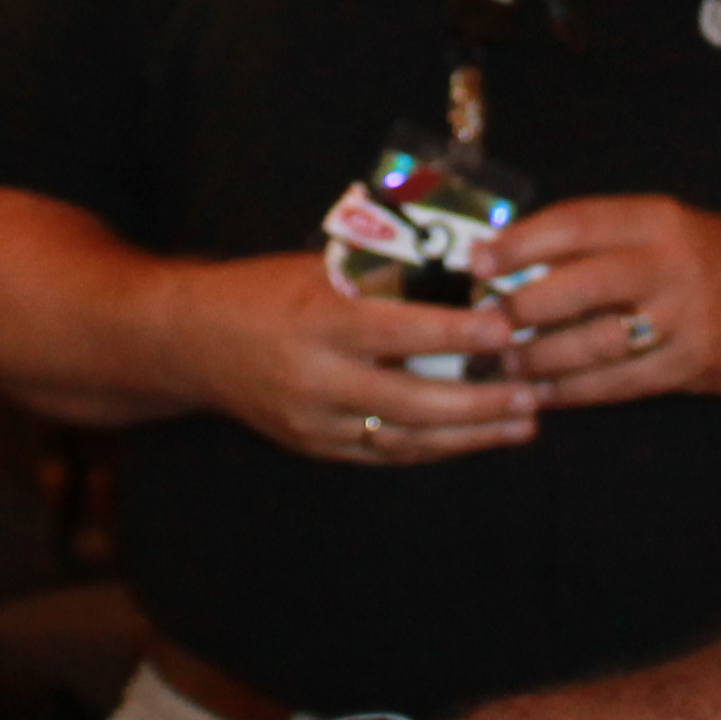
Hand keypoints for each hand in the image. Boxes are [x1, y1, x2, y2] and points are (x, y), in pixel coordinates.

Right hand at [160, 249, 537, 463]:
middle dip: (479, 402)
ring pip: (406, 438)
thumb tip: (461, 267)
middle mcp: (317, 378)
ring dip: (469, 435)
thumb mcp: (318, 266)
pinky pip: (384, 453)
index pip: (400, 332)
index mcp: (320, 320)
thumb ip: (383, 274)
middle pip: (412, 401)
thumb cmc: (263, 290)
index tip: (505, 329)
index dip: (457, 335)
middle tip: (531, 392)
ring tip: (521, 423)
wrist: (190, 342)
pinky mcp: (315, 446)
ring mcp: (315, 421)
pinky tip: (473, 438)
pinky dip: (433, 447)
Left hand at [484, 197, 720, 407]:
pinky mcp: (689, 364)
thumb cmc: (712, 257)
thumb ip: (601, 239)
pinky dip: (574, 390)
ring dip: (541, 356)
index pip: (575, 223)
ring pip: (594, 341)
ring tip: (504, 364)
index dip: (520, 242)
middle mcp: (667, 264)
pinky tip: (543, 392)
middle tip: (483, 324)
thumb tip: (514, 255)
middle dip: (522, 307)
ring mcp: (682, 317)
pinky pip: (619, 382)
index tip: (478, 260)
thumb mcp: (663, 227)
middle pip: (579, 284)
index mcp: (654, 219)